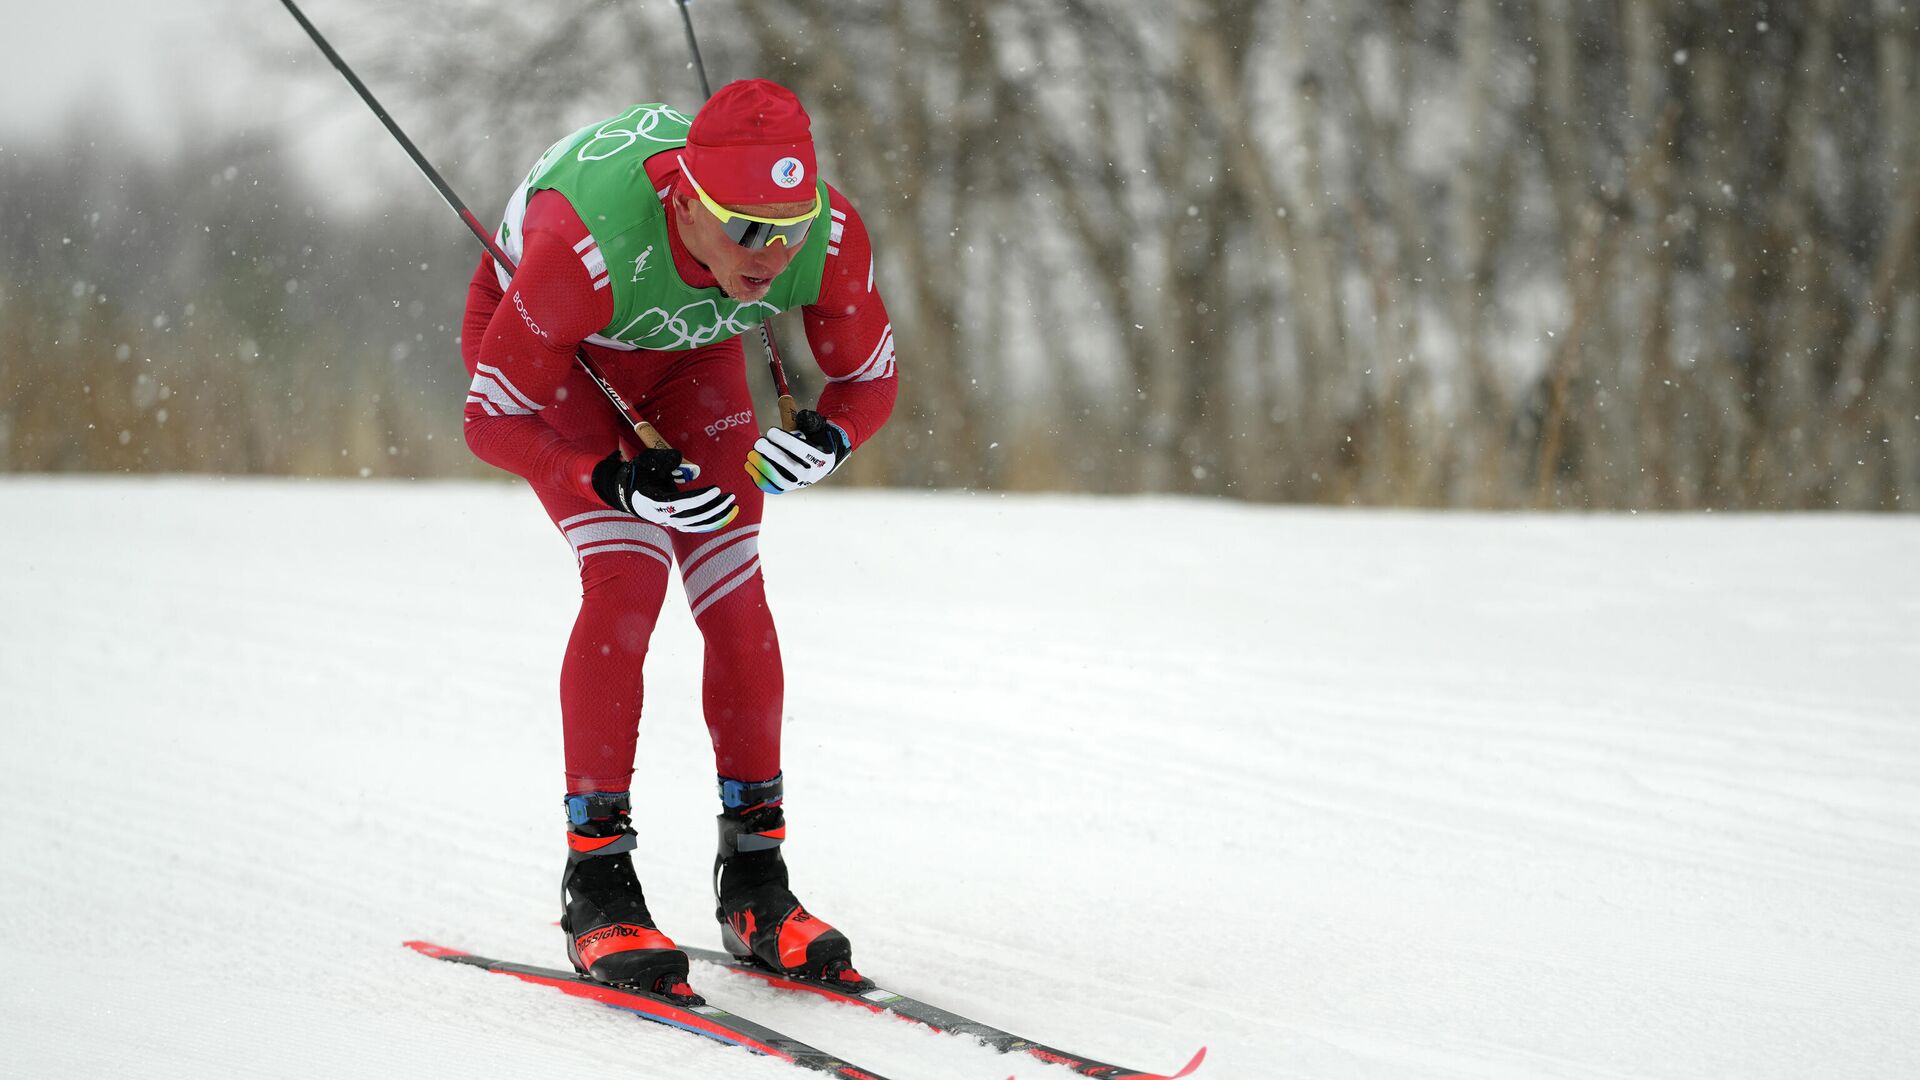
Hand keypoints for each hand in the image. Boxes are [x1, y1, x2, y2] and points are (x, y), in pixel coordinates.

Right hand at [592, 448, 737, 532]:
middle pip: (692, 517)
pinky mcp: (676, 523)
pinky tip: (726, 513)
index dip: (699, 498)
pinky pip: (696, 526)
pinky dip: (712, 521)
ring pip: (696, 524)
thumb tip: (679, 457)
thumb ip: (663, 458)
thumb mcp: (646, 462)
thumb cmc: (638, 475)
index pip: (680, 503)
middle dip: (713, 507)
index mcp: (653, 501)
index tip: (716, 489)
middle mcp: (662, 516)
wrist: (628, 493)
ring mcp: (670, 522)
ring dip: (715, 516)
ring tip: (732, 503)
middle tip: (730, 496)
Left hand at [746, 410, 849, 494]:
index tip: (771, 432)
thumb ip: (805, 421)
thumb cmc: (812, 441)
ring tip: (751, 455)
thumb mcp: (815, 429)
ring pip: (779, 480)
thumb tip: (788, 409)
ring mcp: (799, 484)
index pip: (800, 449)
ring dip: (762, 467)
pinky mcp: (787, 489)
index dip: (784, 440)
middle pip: (790, 466)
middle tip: (758, 443)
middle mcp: (811, 474)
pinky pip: (772, 488)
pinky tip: (749, 466)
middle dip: (772, 454)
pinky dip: (759, 478)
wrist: (818, 463)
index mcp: (821, 458)